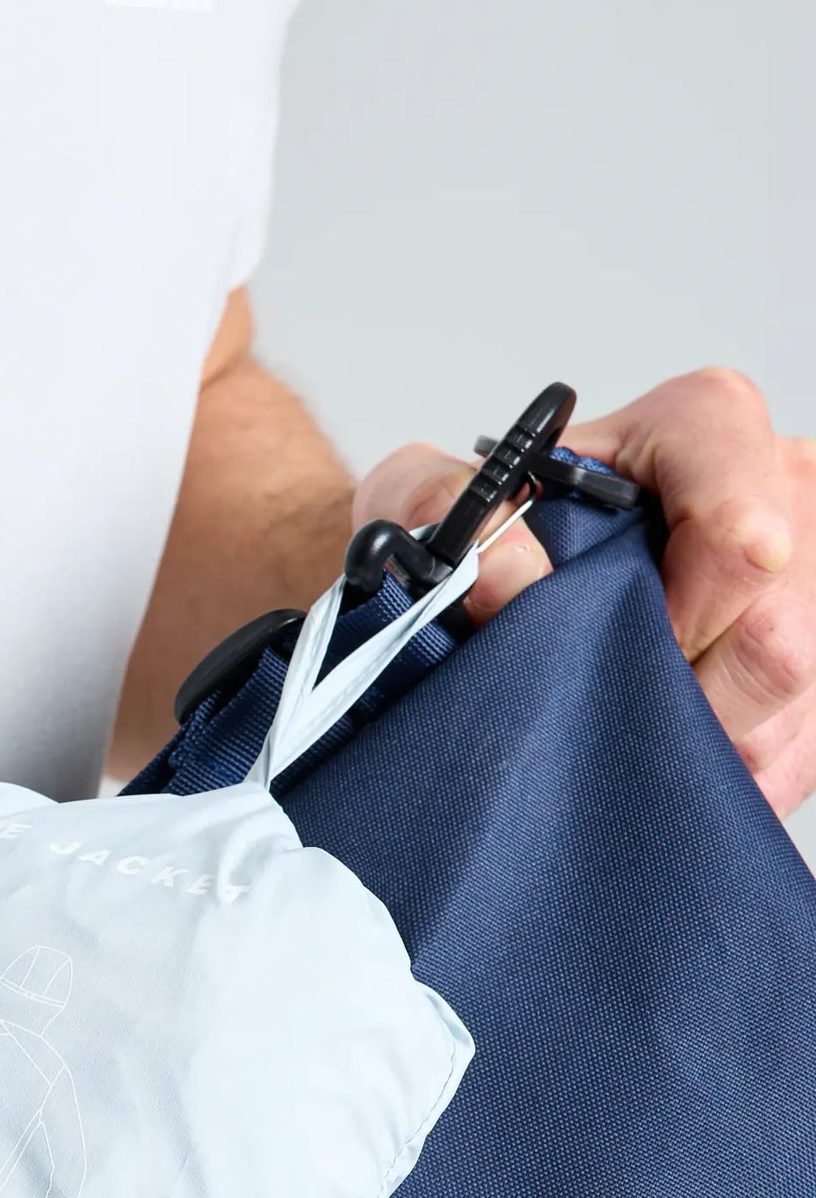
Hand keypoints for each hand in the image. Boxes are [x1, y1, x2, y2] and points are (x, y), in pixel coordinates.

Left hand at [352, 372, 815, 815]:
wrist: (504, 576)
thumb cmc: (485, 532)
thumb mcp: (421, 497)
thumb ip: (437, 506)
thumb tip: (509, 570)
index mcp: (700, 428)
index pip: (740, 530)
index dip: (679, 615)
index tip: (617, 647)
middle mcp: (780, 485)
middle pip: (777, 635)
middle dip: (688, 698)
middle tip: (606, 708)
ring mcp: (811, 570)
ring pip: (795, 695)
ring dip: (706, 740)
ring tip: (627, 727)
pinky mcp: (814, 657)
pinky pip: (804, 743)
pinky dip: (736, 769)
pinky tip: (672, 753)